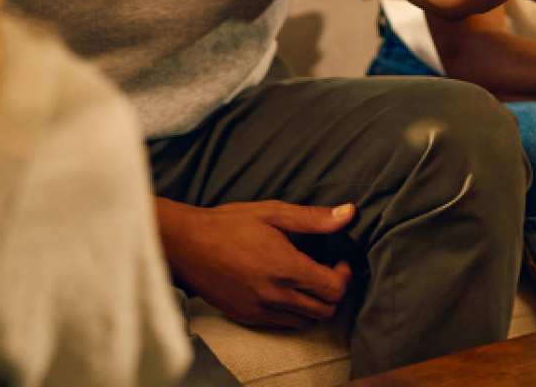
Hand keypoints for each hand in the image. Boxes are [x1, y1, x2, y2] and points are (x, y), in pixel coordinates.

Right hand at [158, 199, 355, 328]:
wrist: (187, 245)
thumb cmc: (230, 224)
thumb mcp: (273, 212)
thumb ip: (313, 218)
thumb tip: (348, 214)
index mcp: (285, 267)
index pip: (334, 288)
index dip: (344, 274)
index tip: (338, 260)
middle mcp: (275, 295)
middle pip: (325, 309)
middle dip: (333, 290)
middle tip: (326, 268)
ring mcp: (260, 311)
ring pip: (306, 321)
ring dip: (315, 303)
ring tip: (307, 278)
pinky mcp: (247, 318)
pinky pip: (283, 324)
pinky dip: (294, 312)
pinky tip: (286, 288)